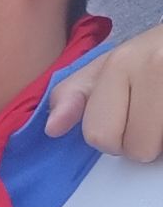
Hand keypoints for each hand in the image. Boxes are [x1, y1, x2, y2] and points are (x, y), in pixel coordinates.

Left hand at [49, 23, 162, 161]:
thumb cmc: (153, 55)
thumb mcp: (110, 66)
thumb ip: (75, 94)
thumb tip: (53, 127)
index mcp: (123, 62)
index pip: (100, 135)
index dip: (112, 137)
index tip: (126, 118)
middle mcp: (155, 65)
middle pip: (136, 148)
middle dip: (143, 142)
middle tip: (153, 117)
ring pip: (159, 150)